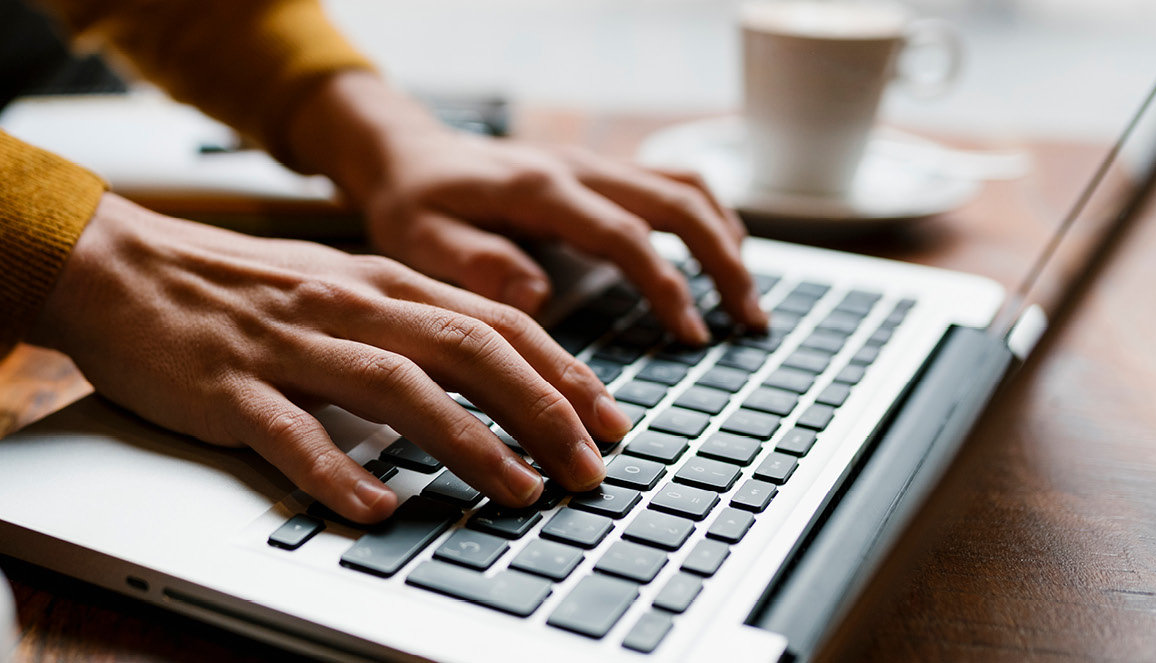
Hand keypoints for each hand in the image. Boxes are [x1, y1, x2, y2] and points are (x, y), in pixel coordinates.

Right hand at [30, 194, 634, 522]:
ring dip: (468, 442)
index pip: (494, 323)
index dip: (562, 373)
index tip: (609, 421)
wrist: (117, 267)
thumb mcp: (334, 286)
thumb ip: (405, 320)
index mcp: (378, 282)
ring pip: (397, 389)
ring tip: (517, 491)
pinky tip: (377, 506)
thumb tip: (487, 367)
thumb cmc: (231, 287)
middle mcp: (347, 306)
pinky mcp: (231, 388)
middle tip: (587, 469)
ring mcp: (289, 347)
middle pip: (468, 352)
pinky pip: (291, 434)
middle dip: (542, 412)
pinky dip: (339, 471)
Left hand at [288, 72, 766, 342]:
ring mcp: (593, 165)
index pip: (623, 234)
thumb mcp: (419, 239)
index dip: (666, 284)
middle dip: (722, 262)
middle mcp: (577, 167)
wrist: (407, 155)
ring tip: (746, 299)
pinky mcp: (598, 173)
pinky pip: (670, 183)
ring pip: (685, 186)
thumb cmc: (412, 204)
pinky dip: (707, 218)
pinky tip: (721, 256)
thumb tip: (536, 297)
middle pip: (678, 202)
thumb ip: (474, 263)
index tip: (691, 335)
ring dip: (725, 238)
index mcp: (538, 188)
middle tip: (749, 322)